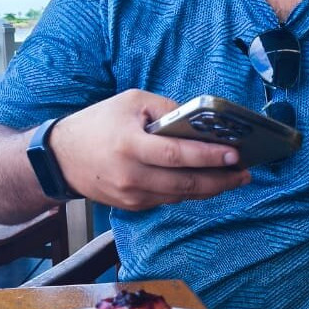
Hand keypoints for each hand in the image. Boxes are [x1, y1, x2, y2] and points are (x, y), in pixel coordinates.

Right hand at [49, 89, 250, 209]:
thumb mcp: (131, 102)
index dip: (210, 157)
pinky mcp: (133, 206)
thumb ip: (167, 110)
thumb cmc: (97, 124)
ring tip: (233, 178)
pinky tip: (206, 183)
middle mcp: (132, 177)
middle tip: (245, 173)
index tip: (236, 155)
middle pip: (185, 184)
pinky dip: (189, 192)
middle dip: (220, 180)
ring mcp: (133, 196)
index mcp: (131, 146)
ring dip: (209, 189)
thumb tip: (201, 123)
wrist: (63, 159)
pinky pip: (168, 200)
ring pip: (180, 196)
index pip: (178, 155)